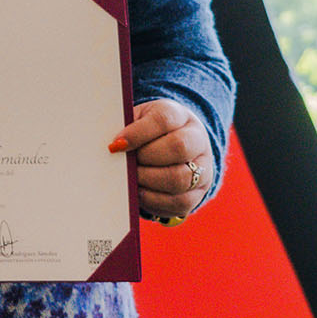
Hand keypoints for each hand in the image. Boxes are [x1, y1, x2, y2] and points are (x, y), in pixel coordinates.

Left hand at [109, 98, 212, 221]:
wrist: (172, 146)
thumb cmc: (148, 133)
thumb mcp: (137, 121)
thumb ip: (126, 129)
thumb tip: (113, 147)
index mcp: (180, 115)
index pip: (163, 120)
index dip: (137, 133)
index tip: (116, 145)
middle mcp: (198, 140)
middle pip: (178, 148)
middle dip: (146, 157)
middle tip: (126, 163)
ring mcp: (203, 168)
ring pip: (180, 178)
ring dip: (149, 181)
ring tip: (131, 179)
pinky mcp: (198, 193)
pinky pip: (180, 202)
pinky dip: (155, 200)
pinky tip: (139, 193)